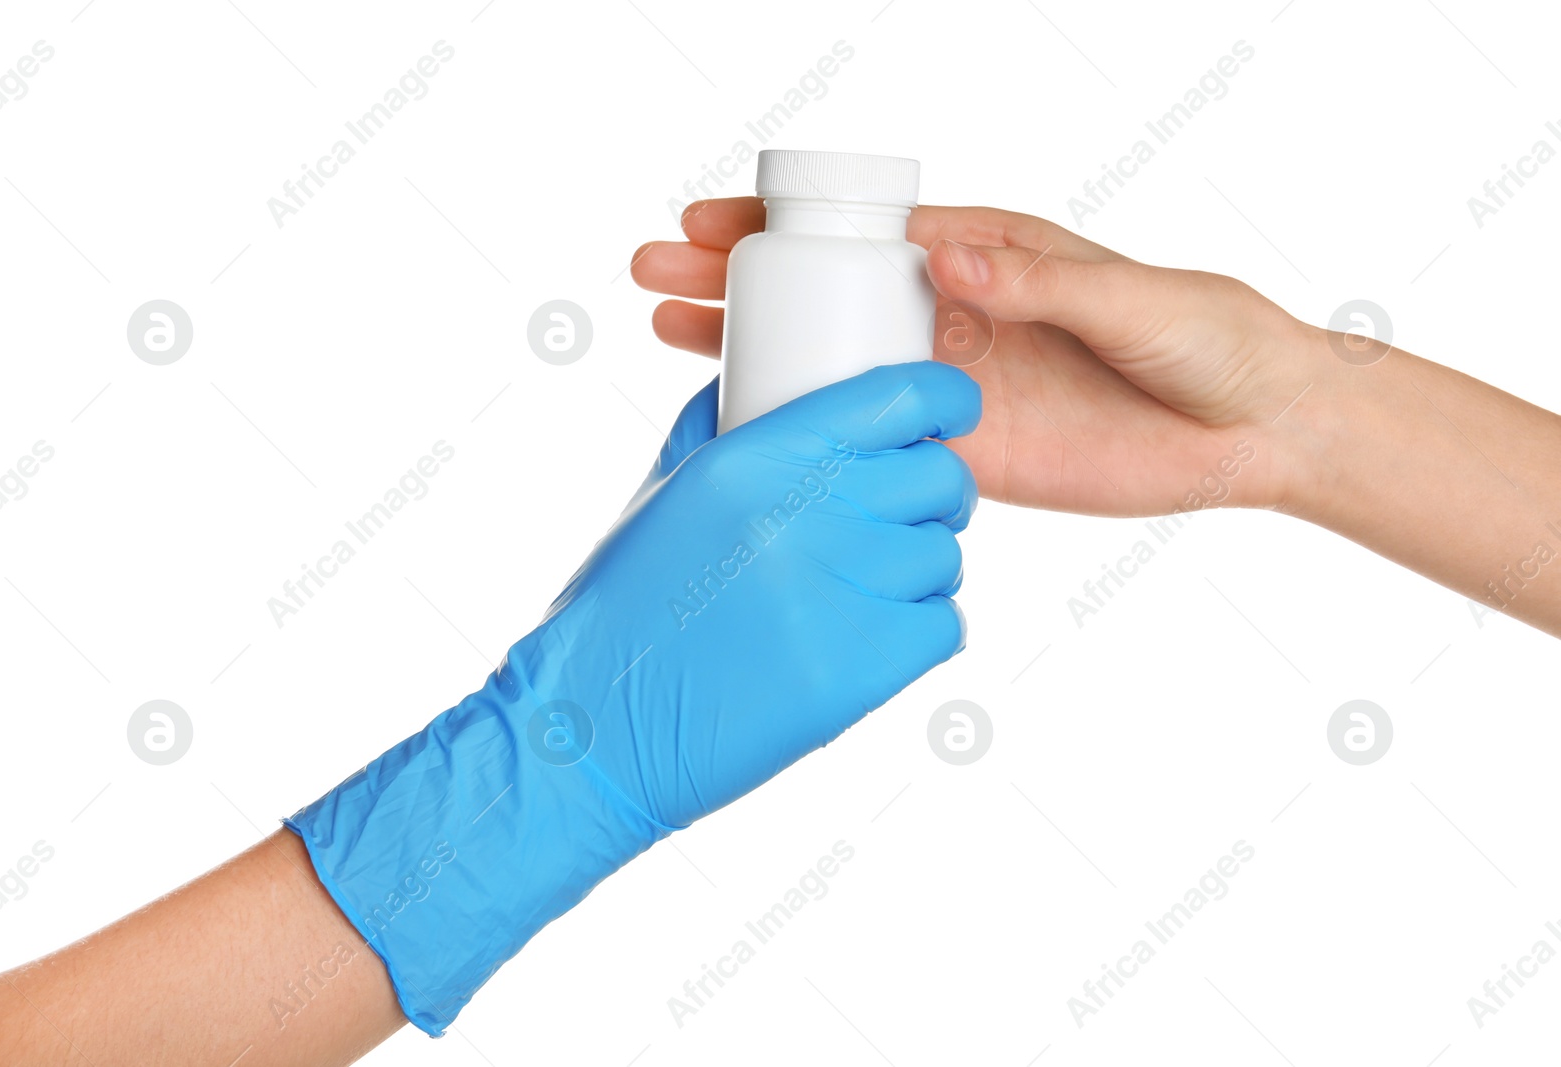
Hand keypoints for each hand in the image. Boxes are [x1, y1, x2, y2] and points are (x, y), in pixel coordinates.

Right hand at [287, 361, 980, 1032]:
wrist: (597, 722)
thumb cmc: (625, 605)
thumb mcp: (665, 490)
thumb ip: (721, 426)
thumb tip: (760, 378)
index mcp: (758, 457)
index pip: (899, 397)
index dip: (946, 400)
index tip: (954, 412)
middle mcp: (807, 513)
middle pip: (939, 477)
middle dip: (934, 493)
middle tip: (905, 515)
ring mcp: (840, 593)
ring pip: (944, 556)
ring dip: (919, 569)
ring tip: (869, 588)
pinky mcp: (861, 671)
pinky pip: (943, 628)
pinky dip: (919, 632)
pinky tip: (869, 637)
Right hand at [632, 198, 1321, 516]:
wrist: (1254, 430)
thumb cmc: (1208, 337)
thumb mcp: (1131, 299)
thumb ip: (1038, 281)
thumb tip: (946, 256)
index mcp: (986, 253)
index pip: (864, 231)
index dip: (782, 224)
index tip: (710, 223)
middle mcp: (953, 313)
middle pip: (824, 290)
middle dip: (736, 278)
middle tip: (652, 272)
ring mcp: (950, 384)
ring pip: (831, 362)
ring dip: (755, 349)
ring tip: (668, 335)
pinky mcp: (964, 452)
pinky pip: (870, 440)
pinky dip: (811, 432)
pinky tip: (748, 429)